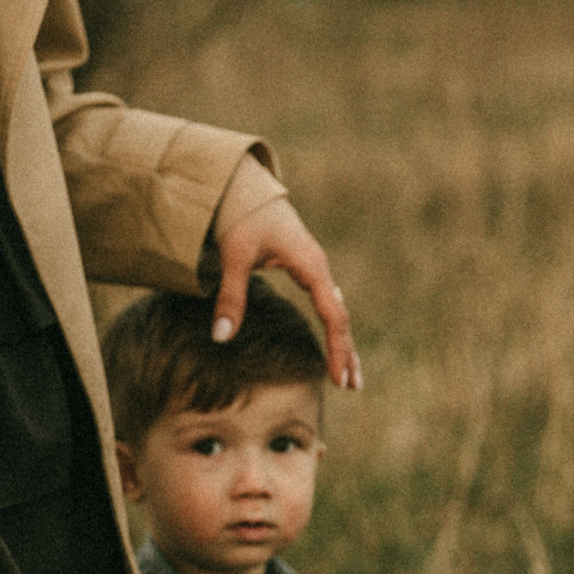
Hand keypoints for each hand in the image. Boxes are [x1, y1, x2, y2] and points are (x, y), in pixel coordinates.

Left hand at [210, 195, 360, 389]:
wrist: (243, 185)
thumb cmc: (240, 216)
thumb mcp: (233, 256)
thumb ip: (230, 296)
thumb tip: (221, 336)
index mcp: (310, 265)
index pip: (333, 315)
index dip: (337, 348)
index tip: (340, 378)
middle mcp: (318, 267)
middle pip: (341, 317)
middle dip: (347, 352)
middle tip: (353, 388)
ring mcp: (313, 267)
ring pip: (336, 311)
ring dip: (343, 342)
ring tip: (349, 376)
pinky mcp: (304, 268)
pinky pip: (326, 303)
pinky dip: (333, 327)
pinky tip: (334, 345)